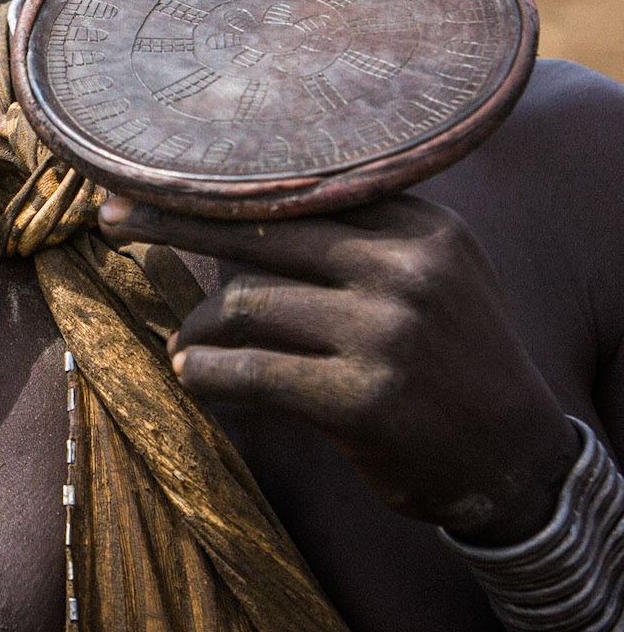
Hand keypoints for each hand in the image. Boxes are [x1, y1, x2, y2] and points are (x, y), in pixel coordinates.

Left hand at [99, 192, 579, 544]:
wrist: (517, 461)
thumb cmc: (454, 354)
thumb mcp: (435, 269)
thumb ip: (363, 229)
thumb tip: (244, 196)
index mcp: (421, 224)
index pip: (303, 187)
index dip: (224, 182)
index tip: (158, 170)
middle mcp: (405, 268)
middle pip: (260, 228)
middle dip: (175, 220)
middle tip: (113, 217)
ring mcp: (385, 334)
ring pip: (250, 302)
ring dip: (201, 325)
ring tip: (186, 342)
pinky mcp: (364, 401)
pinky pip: (256, 373)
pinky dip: (211, 373)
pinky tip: (191, 376)